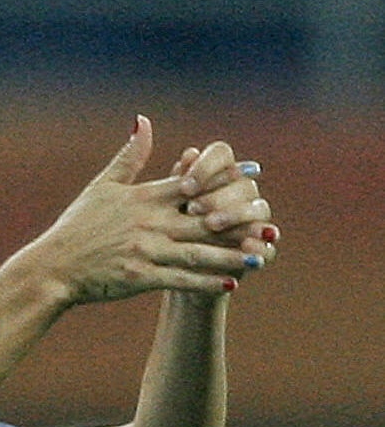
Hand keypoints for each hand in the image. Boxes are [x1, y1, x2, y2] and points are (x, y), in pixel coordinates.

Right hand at [24, 116, 258, 303]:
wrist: (53, 267)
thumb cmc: (77, 227)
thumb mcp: (102, 186)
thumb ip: (130, 155)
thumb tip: (143, 120)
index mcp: (144, 199)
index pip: (192, 183)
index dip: (225, 177)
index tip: (254, 172)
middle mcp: (149, 223)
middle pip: (204, 219)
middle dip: (240, 220)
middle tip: (270, 219)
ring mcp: (145, 251)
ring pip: (198, 251)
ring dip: (231, 255)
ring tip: (260, 256)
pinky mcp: (139, 277)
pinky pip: (179, 279)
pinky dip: (205, 281)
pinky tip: (230, 283)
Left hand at [172, 144, 277, 273]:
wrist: (167, 274)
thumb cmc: (159, 233)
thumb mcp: (159, 210)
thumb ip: (173, 181)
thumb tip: (189, 152)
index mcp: (216, 176)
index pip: (222, 155)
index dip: (207, 166)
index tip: (183, 186)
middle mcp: (239, 194)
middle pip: (242, 182)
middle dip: (217, 194)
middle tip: (192, 209)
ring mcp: (253, 222)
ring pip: (258, 209)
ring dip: (236, 214)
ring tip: (212, 224)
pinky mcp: (258, 252)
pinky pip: (268, 245)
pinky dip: (259, 246)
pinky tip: (245, 247)